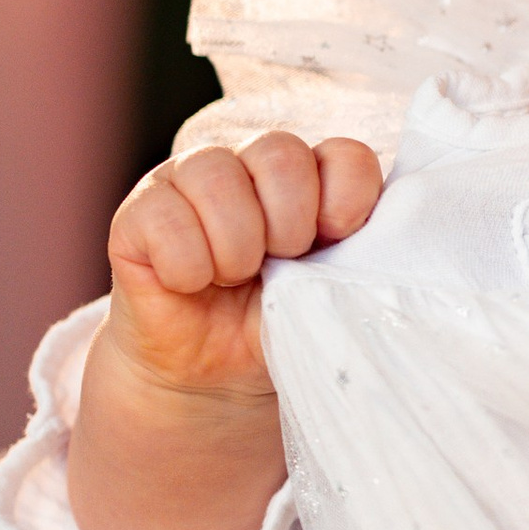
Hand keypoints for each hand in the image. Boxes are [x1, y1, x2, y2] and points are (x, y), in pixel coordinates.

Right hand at [102, 133, 382, 402]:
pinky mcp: (137, 212)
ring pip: (216, 175)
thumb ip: (356, 252)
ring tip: (232, 279)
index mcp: (308, 175)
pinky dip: (186, 267)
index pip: (344, 153)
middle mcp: (247, 163)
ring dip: (234, 248)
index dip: (346, 200)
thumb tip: (391, 236)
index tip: (332, 243)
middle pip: (280, 151)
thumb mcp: (327, 289)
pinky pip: (164, 217)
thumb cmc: (275, 324)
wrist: (210, 378)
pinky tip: (189, 285)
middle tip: (275, 266)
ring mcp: (187, 179)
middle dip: (288, 225)